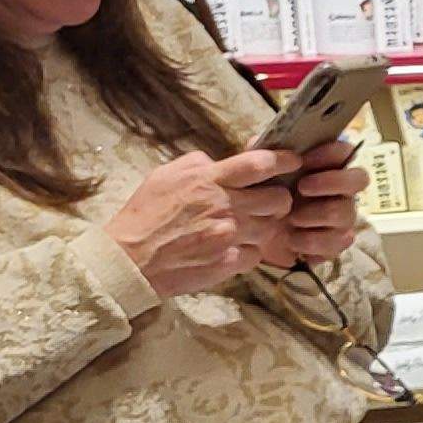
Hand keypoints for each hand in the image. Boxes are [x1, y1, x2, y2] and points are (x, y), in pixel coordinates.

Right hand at [103, 149, 299, 298]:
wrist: (129, 260)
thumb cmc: (144, 215)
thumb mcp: (164, 176)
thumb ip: (198, 164)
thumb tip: (221, 162)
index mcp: (208, 180)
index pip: (258, 164)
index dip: (283, 160)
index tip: (293, 161)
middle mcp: (224, 206)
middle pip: (279, 198)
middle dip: (278, 199)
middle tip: (266, 203)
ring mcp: (230, 236)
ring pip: (272, 227)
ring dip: (264, 226)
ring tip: (244, 227)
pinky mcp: (230, 262)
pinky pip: (257, 254)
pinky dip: (249, 252)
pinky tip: (232, 249)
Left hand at [260, 137, 367, 267]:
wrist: (254, 239)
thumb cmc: (262, 199)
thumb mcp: (256, 175)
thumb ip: (259, 157)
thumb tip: (256, 142)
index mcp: (324, 168)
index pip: (344, 151)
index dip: (330, 152)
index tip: (304, 159)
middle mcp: (340, 190)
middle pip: (360, 179)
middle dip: (333, 181)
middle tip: (303, 187)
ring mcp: (341, 217)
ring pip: (345, 213)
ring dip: (315, 215)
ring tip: (291, 218)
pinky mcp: (336, 242)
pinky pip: (337, 242)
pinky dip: (312, 241)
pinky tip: (293, 240)